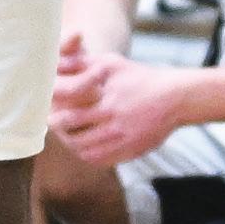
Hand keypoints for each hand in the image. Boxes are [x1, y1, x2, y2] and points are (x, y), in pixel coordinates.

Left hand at [50, 47, 189, 163]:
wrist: (175, 98)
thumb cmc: (141, 77)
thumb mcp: (113, 64)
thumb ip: (86, 64)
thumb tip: (59, 64)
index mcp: (107, 98)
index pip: (71, 111)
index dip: (56, 112)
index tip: (49, 109)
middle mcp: (114, 119)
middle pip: (74, 132)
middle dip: (58, 129)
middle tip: (53, 125)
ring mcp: (123, 138)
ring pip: (85, 149)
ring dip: (71, 144)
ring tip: (66, 136)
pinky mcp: (131, 150)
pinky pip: (101, 160)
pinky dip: (88, 155)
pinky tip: (84, 146)